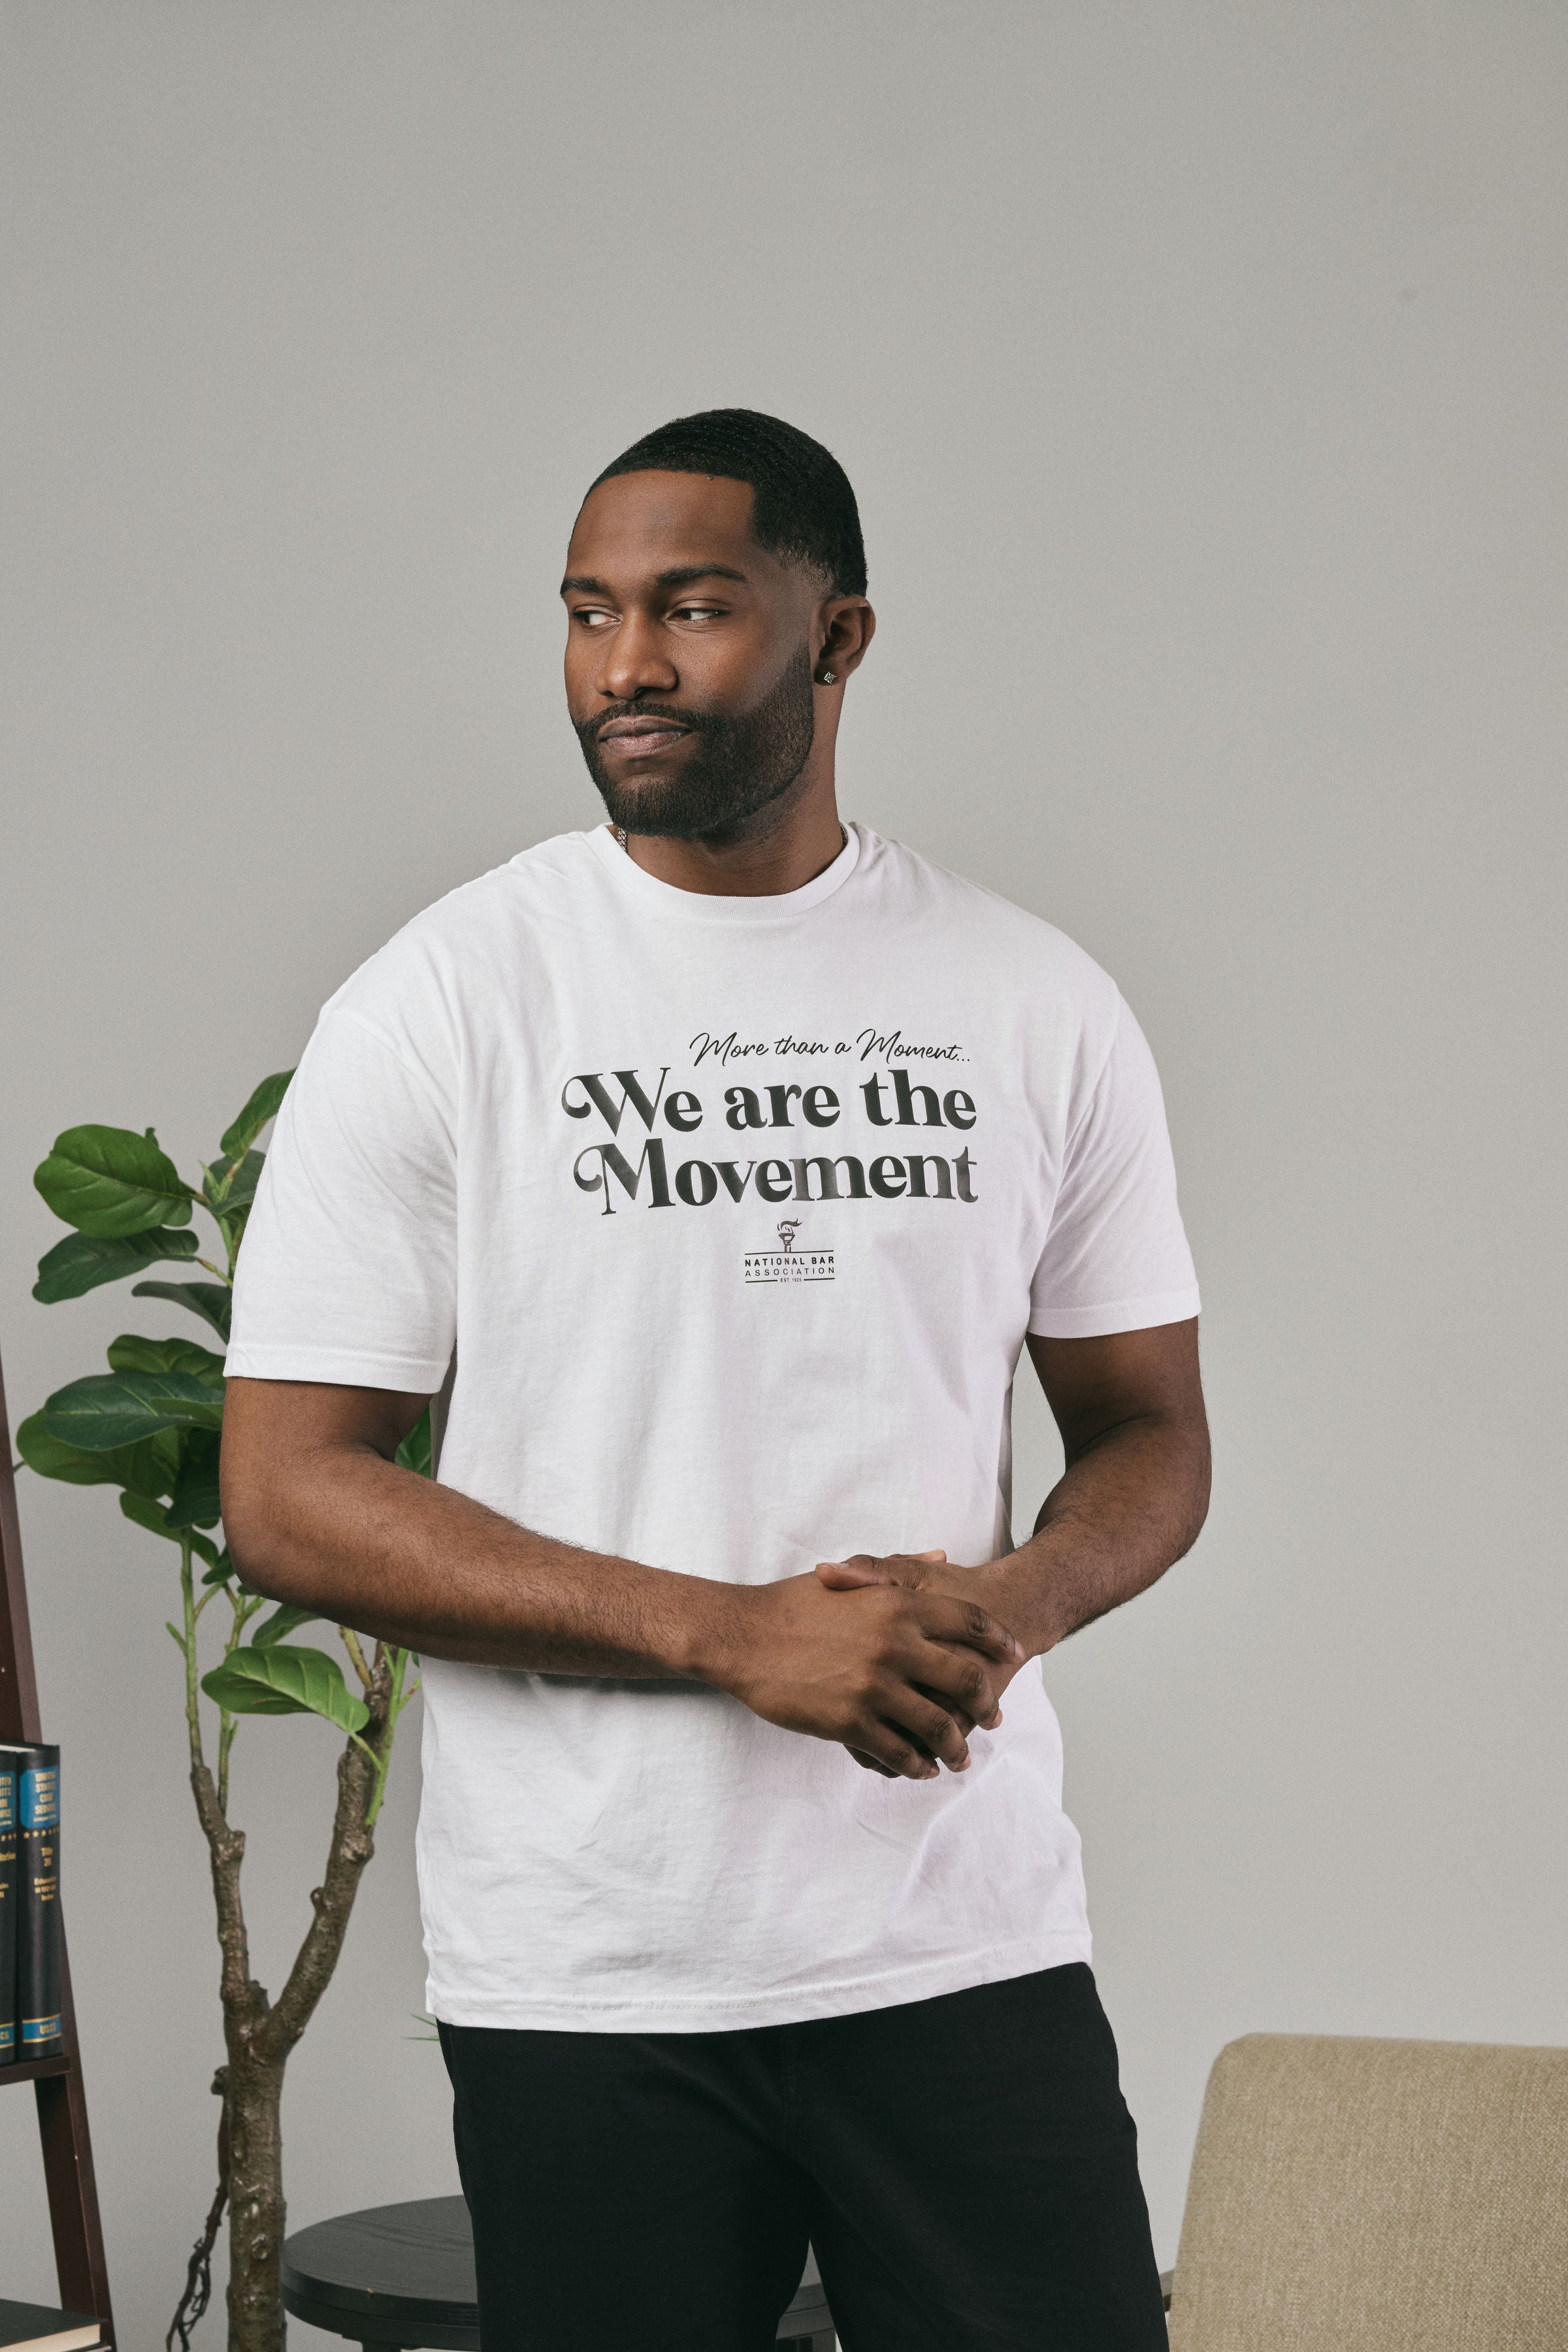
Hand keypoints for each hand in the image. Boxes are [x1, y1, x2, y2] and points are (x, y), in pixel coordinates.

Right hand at [715, 1568, 1023, 1782]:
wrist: (742, 1636)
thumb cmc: (793, 1604)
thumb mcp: (852, 1575)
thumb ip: (901, 1569)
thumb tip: (942, 1555)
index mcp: (898, 1604)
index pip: (968, 1622)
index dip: (997, 1641)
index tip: (1013, 1656)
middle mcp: (894, 1644)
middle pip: (965, 1680)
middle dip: (985, 1704)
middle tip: (992, 1719)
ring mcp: (874, 1686)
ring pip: (937, 1726)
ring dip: (955, 1747)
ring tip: (960, 1758)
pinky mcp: (850, 1722)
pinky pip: (899, 1752)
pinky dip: (916, 1765)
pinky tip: (919, 1769)